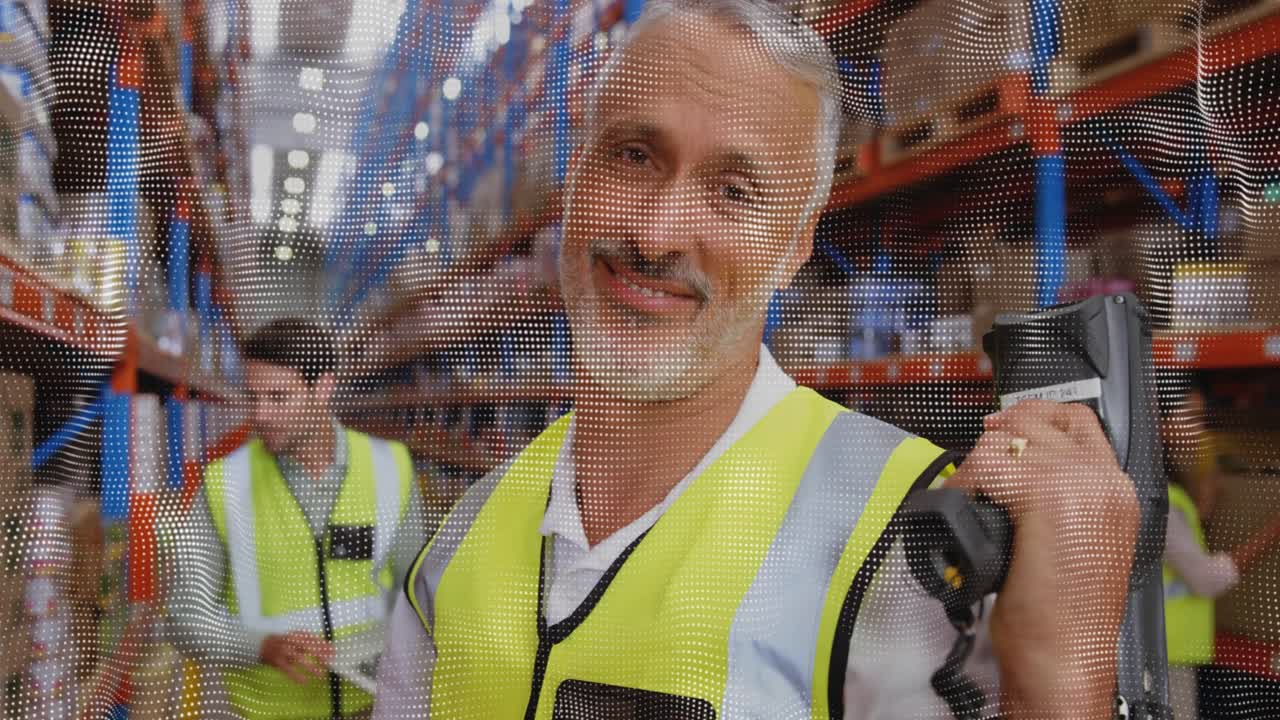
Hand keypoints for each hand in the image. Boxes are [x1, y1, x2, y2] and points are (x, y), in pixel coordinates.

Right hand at [260, 632, 333, 684]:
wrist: (263, 644)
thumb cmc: (286, 642)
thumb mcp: (299, 639)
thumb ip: (312, 643)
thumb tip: (329, 649)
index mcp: (298, 634)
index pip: (313, 638)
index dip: (324, 645)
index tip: (333, 652)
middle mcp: (291, 641)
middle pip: (307, 647)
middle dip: (319, 654)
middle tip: (328, 662)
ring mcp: (284, 651)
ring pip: (299, 659)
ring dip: (310, 667)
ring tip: (320, 674)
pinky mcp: (277, 661)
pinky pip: (288, 669)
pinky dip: (296, 676)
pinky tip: (304, 681)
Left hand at [945, 400, 1138, 719]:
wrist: (1067, 655)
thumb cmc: (1062, 616)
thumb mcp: (1074, 543)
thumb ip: (1060, 500)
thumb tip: (1010, 470)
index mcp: (1119, 491)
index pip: (1077, 419)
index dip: (1032, 416)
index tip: (998, 428)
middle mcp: (1106, 481)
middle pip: (1038, 420)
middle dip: (997, 438)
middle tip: (975, 468)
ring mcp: (1082, 484)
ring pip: (1008, 440)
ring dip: (980, 467)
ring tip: (972, 501)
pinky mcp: (1050, 494)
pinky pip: (990, 464)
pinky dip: (968, 484)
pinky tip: (969, 511)